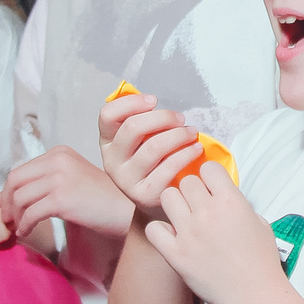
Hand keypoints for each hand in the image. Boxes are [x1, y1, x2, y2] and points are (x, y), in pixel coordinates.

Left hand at [4, 146, 132, 242]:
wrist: (126, 211)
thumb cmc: (100, 200)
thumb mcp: (70, 181)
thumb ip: (41, 183)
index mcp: (59, 153)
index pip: (20, 170)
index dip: (8, 192)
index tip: (7, 208)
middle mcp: (58, 161)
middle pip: (15, 180)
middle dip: (7, 203)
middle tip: (8, 220)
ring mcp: (60, 179)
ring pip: (20, 198)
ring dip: (15, 216)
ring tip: (19, 228)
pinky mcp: (62, 199)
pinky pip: (31, 213)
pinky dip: (25, 225)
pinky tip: (27, 232)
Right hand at [99, 90, 204, 216]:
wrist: (154, 203)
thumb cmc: (151, 163)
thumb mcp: (139, 142)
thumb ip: (141, 122)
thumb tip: (152, 101)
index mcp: (107, 142)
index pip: (107, 115)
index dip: (131, 103)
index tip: (154, 100)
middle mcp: (111, 161)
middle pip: (133, 128)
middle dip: (163, 117)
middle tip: (181, 118)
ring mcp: (126, 180)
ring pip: (154, 147)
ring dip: (179, 135)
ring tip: (192, 132)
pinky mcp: (145, 195)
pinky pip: (169, 167)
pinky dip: (186, 154)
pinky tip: (196, 149)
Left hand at [142, 164, 285, 303]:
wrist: (253, 295)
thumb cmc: (260, 261)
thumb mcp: (260, 222)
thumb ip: (239, 204)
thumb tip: (223, 196)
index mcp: (231, 202)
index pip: (208, 168)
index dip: (210, 176)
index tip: (212, 187)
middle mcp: (207, 213)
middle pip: (186, 181)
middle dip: (193, 190)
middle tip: (198, 205)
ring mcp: (189, 233)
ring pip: (167, 197)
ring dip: (175, 205)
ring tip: (184, 219)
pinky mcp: (175, 254)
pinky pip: (153, 229)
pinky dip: (160, 231)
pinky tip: (171, 237)